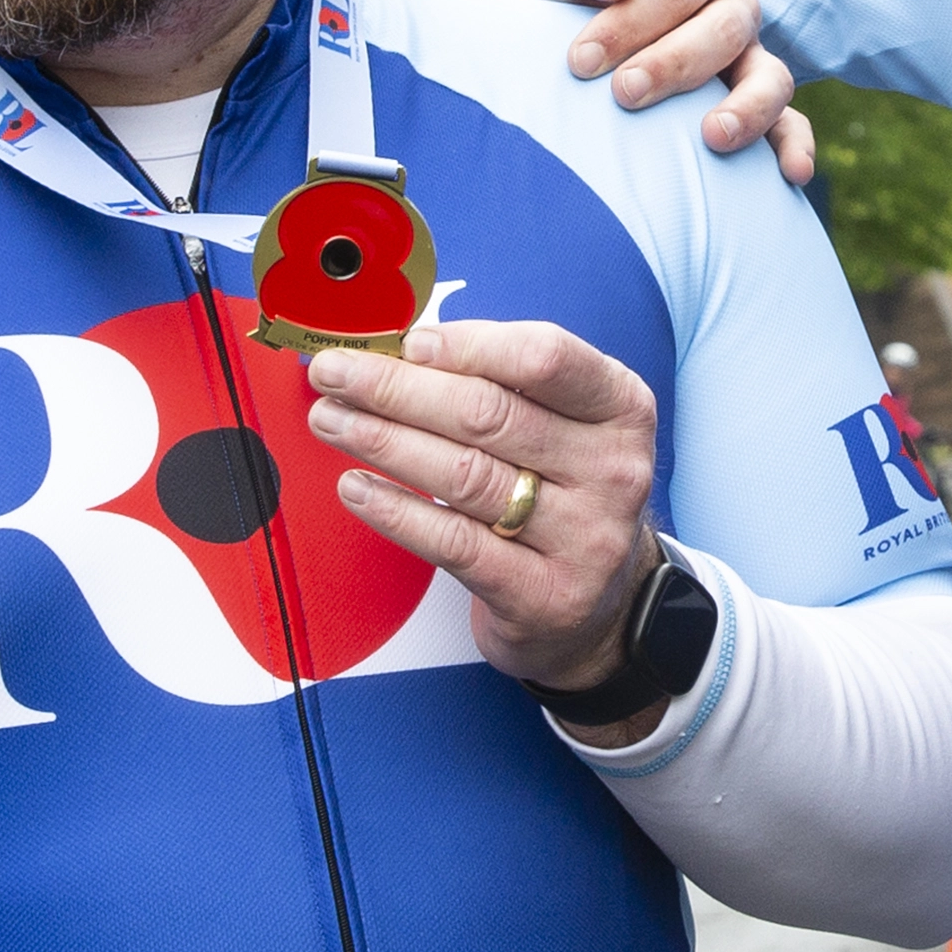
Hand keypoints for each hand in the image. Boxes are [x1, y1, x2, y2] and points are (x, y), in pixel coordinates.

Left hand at [300, 316, 668, 708]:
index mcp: (620, 408)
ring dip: (382, 442)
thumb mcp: (561, 427)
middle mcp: (612, 470)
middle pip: (488, 415)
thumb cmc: (564, 496)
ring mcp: (585, 536)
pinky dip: (395, 511)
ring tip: (331, 422)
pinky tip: (356, 488)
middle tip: (334, 376)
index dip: (466, 345)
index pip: (544, 358)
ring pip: (463, 476)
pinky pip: (453, 543)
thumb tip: (403, 351)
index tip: (405, 344)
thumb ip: (499, 382)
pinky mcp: (543, 594)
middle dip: (396, 389)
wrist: (601, 607)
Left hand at [518, 0, 816, 186]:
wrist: (569, 33)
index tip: (580, 60)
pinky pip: (788, 125)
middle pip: (725, 31)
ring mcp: (750, 58)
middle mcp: (734, 7)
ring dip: (747, 108)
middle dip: (674, 64)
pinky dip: (795, 146)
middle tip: (624, 92)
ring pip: (771, 78)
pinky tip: (793, 173)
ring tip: (713, 136)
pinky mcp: (755, 106)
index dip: (633, 21)